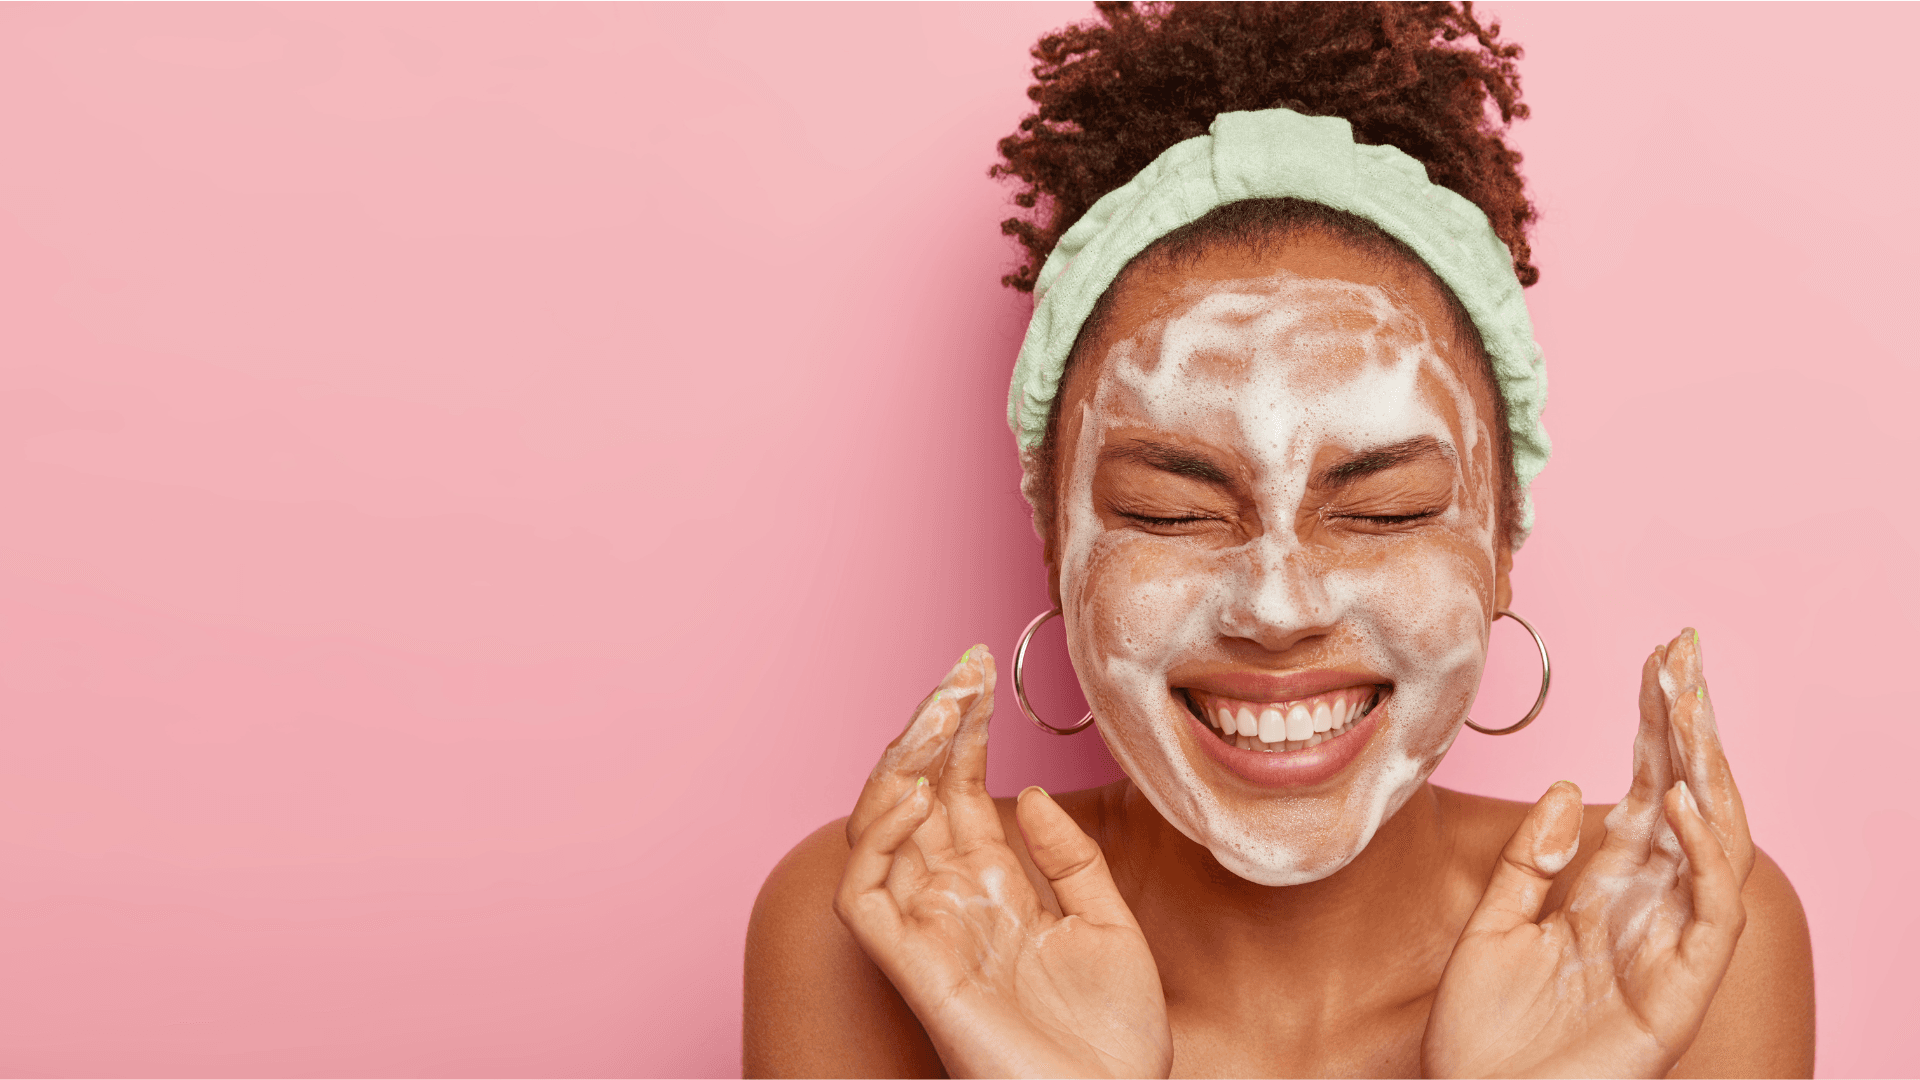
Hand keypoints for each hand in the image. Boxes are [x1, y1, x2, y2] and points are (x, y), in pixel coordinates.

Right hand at [834, 646, 1171, 1078]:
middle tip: (959, 672)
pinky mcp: (912, 967)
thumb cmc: (1114, 1039)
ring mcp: (927, 931)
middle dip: (933, 727)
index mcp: (999, 887)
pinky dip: (876, 840)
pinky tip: (916, 796)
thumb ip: (1071, 857)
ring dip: (903, 764)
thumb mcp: (1110, 924)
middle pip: (919, 794)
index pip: (963, 790)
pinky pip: (865, 893)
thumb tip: (1034, 791)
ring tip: (939, 715)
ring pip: (880, 830)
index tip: (978, 672)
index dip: (964, 730)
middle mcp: (954, 900)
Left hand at [1424, 628, 1752, 1077]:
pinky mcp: (1681, 989)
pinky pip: (1709, 910)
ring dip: (1703, 769)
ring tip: (1686, 704)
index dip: (1653, 726)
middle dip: (1687, 726)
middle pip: (1683, 799)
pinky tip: (1675, 799)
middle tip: (1684, 654)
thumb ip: (1530, 859)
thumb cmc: (1483, 1035)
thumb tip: (1573, 786)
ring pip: (1711, 843)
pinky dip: (1701, 853)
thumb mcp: (1492, 925)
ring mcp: (1670, 946)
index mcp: (1604, 889)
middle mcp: (1646, 908)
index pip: (1642, 789)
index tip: (1657, 660)